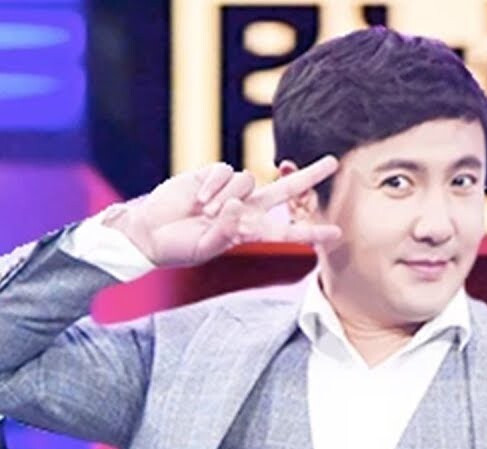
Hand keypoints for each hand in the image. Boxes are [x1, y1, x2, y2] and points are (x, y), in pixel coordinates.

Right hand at [109, 156, 341, 266]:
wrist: (149, 232)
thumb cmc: (177, 248)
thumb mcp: (206, 248)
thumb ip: (227, 231)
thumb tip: (237, 206)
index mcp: (248, 232)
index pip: (286, 230)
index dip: (311, 231)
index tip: (337, 234)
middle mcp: (245, 209)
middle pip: (285, 190)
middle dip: (309, 176)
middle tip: (334, 162)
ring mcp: (229, 190)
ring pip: (248, 180)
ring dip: (227, 196)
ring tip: (204, 211)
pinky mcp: (211, 175)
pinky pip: (225, 170)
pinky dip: (214, 184)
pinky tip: (198, 198)